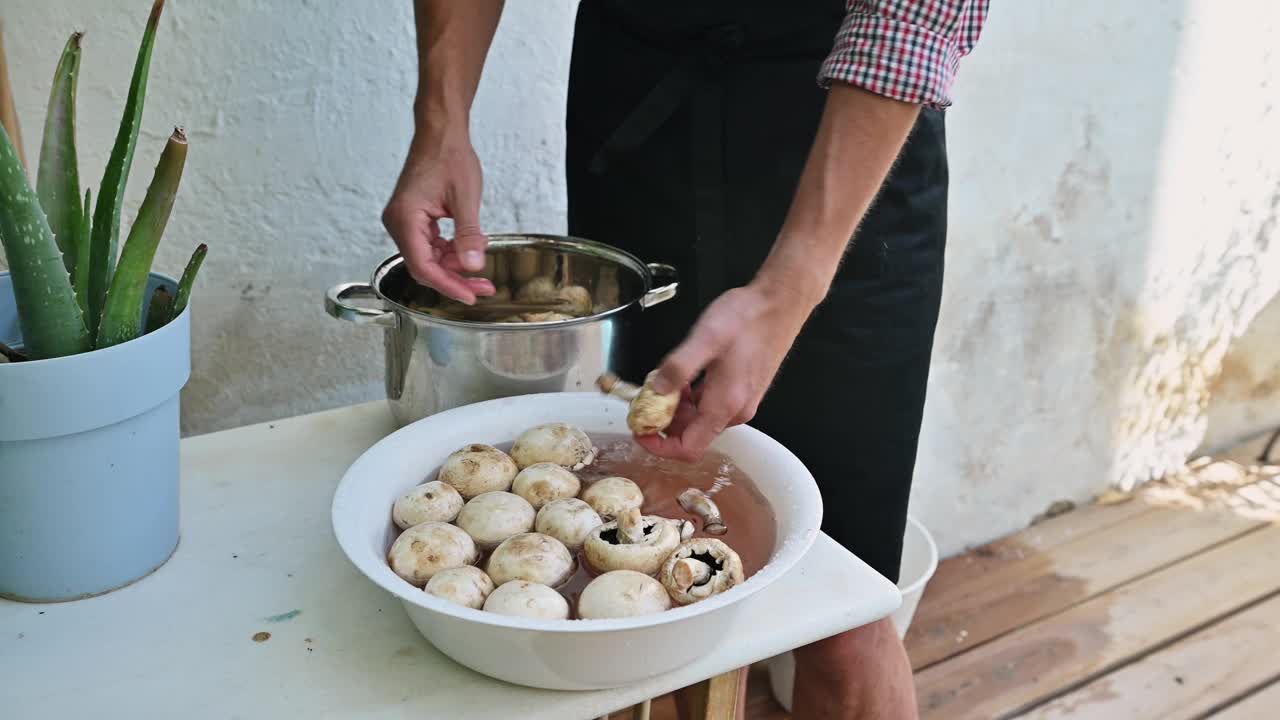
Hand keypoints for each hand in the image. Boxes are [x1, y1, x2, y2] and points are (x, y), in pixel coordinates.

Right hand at [382, 135, 494, 303]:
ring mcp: (404, 222)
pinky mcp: (413, 220)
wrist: (441, 133)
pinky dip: (451, 251)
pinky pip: (430, 246)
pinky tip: (470, 248)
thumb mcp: (465, 198)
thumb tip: (473, 265)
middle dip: (455, 278)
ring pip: (429, 258)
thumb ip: (468, 235)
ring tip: (482, 266)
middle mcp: (398, 222)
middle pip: (425, 266)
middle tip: (483, 287)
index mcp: (405, 218)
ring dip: (455, 265)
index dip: (447, 285)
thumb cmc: (448, 155)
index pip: (422, 266)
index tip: (469, 295)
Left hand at [635, 280, 814, 461]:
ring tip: (663, 382)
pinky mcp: (743, 391)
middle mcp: (735, 411)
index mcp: (725, 405)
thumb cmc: (748, 318)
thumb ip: (679, 366)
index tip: (640, 429)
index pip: (689, 448)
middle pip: (692, 435)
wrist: (781, 303)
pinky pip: (711, 406)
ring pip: (700, 420)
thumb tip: (657, 391)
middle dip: (665, 422)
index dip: (660, 446)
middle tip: (646, 397)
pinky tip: (684, 377)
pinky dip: (692, 399)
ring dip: (677, 408)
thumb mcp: (706, 338)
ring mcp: (742, 402)